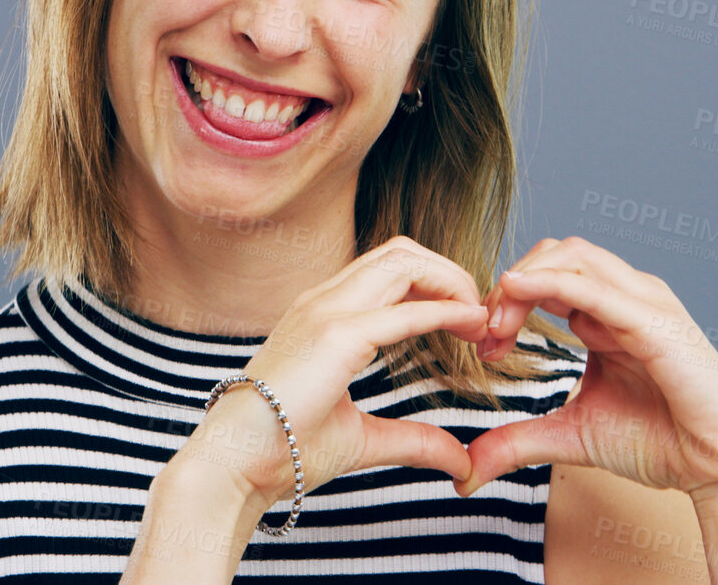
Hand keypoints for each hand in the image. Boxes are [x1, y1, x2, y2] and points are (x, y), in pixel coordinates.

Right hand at [180, 236, 490, 507]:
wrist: (236, 465)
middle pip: (403, 251)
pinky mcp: (335, 336)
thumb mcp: (363, 438)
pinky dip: (445, 311)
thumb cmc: (283, 451)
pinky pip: (405, 309)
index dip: (438, 284)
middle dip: (451, 273)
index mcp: (323, 313)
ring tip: (477, 319)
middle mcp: (323, 301)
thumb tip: (461, 462)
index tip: (470, 321)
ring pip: (403, 260)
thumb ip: (414, 441)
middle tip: (481, 315)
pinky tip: (470, 327)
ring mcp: (325, 311)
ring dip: (451, 282)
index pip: (390, 267)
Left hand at [460, 236, 717, 498]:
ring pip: (573, 256)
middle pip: (553, 255)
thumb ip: (520, 440)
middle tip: (485, 333)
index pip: (544, 276)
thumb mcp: (572, 436)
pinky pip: (596, 289)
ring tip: (498, 323)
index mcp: (606, 314)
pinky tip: (517, 292)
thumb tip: (467, 468)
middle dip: (508, 284)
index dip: (505, 300)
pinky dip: (551, 284)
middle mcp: (625, 297)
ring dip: (523, 279)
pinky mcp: (655, 323)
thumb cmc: (662, 440)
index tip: (483, 346)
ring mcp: (643, 304)